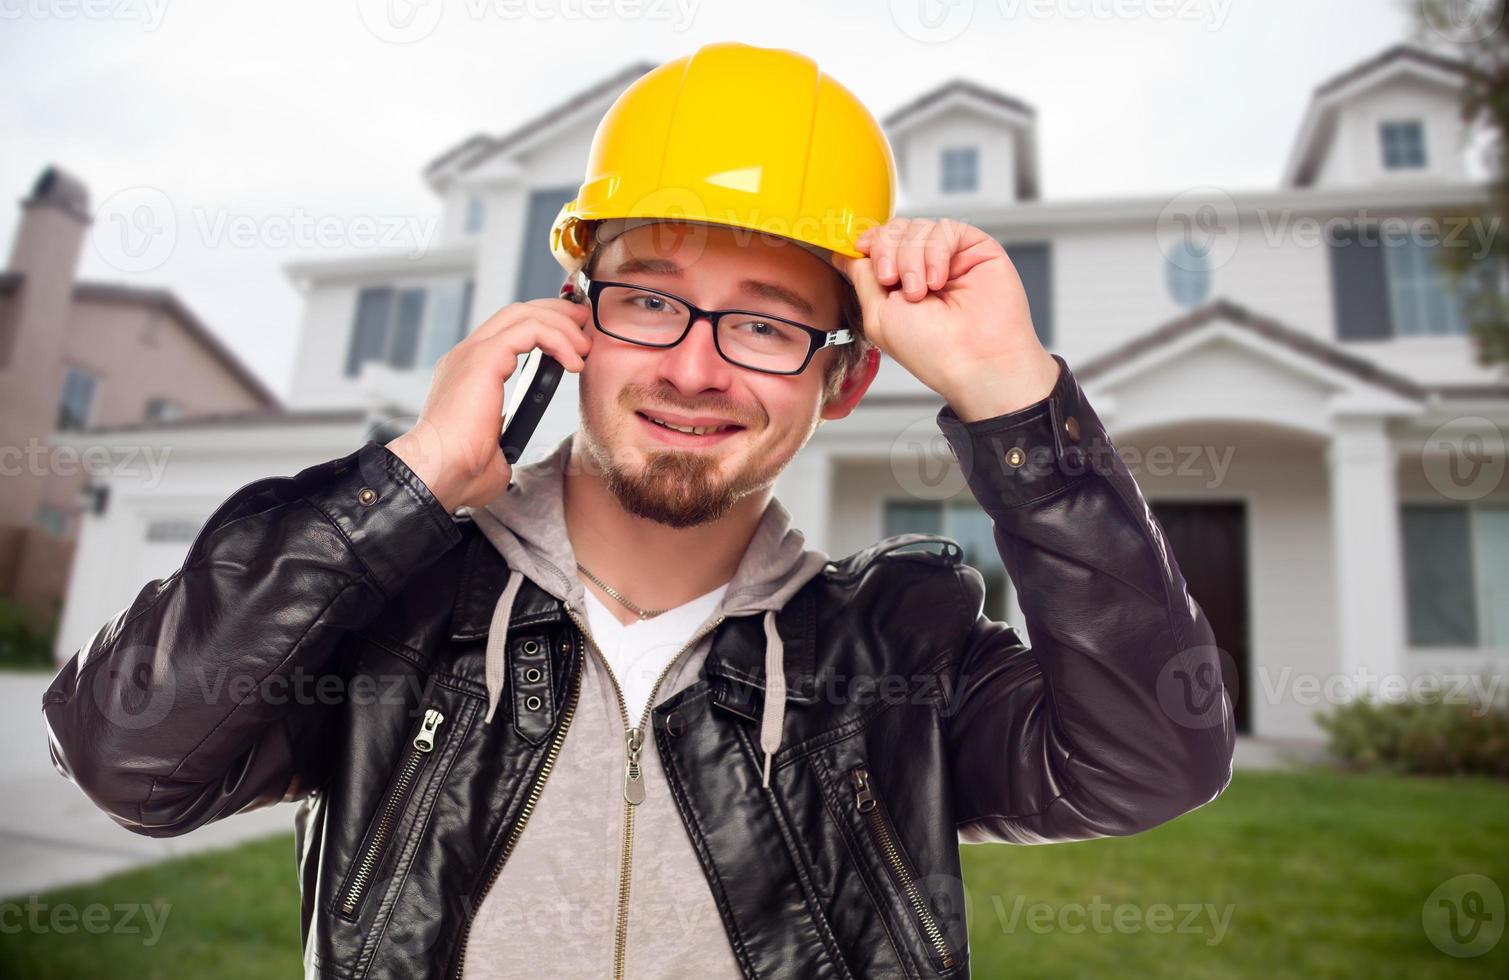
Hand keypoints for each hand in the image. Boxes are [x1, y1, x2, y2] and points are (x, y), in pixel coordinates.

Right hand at [388, 298, 591, 511]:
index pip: (507, 332)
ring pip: (524, 315)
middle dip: (556, 313)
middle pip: (517, 313)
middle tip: (584, 327)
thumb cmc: (460, 472)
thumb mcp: (492, 449)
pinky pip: (530, 330)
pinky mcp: (483, 358)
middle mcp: (467, 356)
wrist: (437, 474)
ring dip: (561, 325)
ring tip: (584, 347)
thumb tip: (507, 445)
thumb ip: (501, 437)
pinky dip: (557, 339)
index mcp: (468, 373)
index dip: (543, 327)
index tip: (573, 342)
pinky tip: (574, 362)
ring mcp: (473, 353)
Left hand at [831, 218, 1060, 421]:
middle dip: (887, 251)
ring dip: (911, 258)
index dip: (869, 241)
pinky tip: (939, 280)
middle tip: (892, 281)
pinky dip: (936, 252)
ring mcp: (950, 257)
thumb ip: (862, 278)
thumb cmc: (931, 350)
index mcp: (900, 284)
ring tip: (921, 291)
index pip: (879, 242)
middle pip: (895, 229)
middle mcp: (925, 268)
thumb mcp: (879, 314)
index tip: (862, 249)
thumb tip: (844, 254)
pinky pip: (945, 229)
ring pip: (918, 227)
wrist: (974, 361)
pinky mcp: (975, 249)